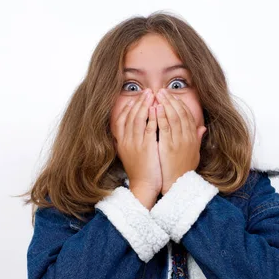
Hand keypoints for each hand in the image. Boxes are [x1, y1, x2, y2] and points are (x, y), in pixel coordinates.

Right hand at [112, 88, 161, 207]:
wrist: (143, 186)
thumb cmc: (140, 171)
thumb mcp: (130, 154)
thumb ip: (130, 141)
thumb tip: (132, 131)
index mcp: (121, 142)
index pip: (120, 120)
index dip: (128, 108)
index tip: (134, 99)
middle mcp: (126, 141)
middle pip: (129, 116)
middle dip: (138, 102)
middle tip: (146, 92)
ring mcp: (135, 144)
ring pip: (138, 119)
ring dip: (145, 105)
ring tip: (152, 95)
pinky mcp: (146, 148)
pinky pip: (148, 128)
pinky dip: (152, 117)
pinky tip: (157, 108)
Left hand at [155, 88, 206, 194]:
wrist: (177, 185)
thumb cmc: (184, 170)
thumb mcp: (195, 154)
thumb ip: (198, 139)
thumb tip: (203, 128)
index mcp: (193, 138)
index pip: (188, 116)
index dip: (180, 104)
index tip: (172, 96)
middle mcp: (187, 138)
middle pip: (180, 113)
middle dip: (171, 100)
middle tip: (162, 91)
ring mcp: (178, 141)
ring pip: (173, 117)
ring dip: (165, 104)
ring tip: (157, 95)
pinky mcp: (168, 146)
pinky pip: (164, 127)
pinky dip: (160, 116)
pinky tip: (155, 108)